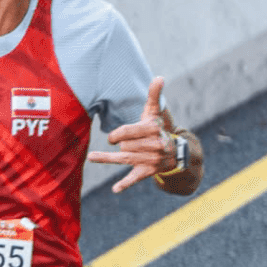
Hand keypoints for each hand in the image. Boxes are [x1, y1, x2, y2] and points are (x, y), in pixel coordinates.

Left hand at [88, 76, 170, 192]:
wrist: (175, 152)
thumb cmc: (158, 128)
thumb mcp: (155, 112)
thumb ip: (154, 95)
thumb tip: (159, 77)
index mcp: (154, 130)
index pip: (127, 132)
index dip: (117, 134)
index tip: (112, 136)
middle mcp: (154, 146)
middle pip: (125, 145)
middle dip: (121, 143)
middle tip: (124, 143)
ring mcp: (151, 160)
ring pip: (124, 158)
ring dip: (107, 158)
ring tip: (92, 156)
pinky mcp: (147, 172)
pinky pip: (135, 178)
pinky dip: (125, 184)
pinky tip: (115, 189)